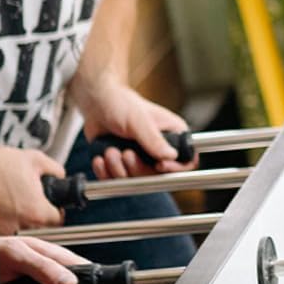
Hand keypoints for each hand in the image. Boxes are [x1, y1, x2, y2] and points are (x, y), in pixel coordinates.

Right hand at [0, 146, 66, 233]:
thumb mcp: (33, 159)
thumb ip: (54, 169)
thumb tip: (60, 174)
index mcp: (36, 212)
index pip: (58, 220)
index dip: (57, 210)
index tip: (53, 205)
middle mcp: (19, 225)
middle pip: (38, 224)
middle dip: (34, 210)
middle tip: (24, 195)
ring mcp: (1, 231)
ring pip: (18, 226)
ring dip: (16, 214)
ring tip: (7, 197)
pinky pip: (1, 226)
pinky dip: (1, 216)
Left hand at [80, 81, 198, 177]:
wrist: (97, 104)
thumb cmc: (121, 103)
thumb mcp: (139, 120)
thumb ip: (154, 140)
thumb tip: (171, 156)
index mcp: (174, 135)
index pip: (187, 160)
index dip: (175, 168)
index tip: (159, 165)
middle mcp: (160, 149)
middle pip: (158, 176)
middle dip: (137, 168)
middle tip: (126, 154)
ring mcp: (142, 158)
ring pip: (137, 180)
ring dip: (118, 169)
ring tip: (109, 151)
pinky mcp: (124, 164)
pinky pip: (118, 180)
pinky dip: (106, 172)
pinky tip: (100, 158)